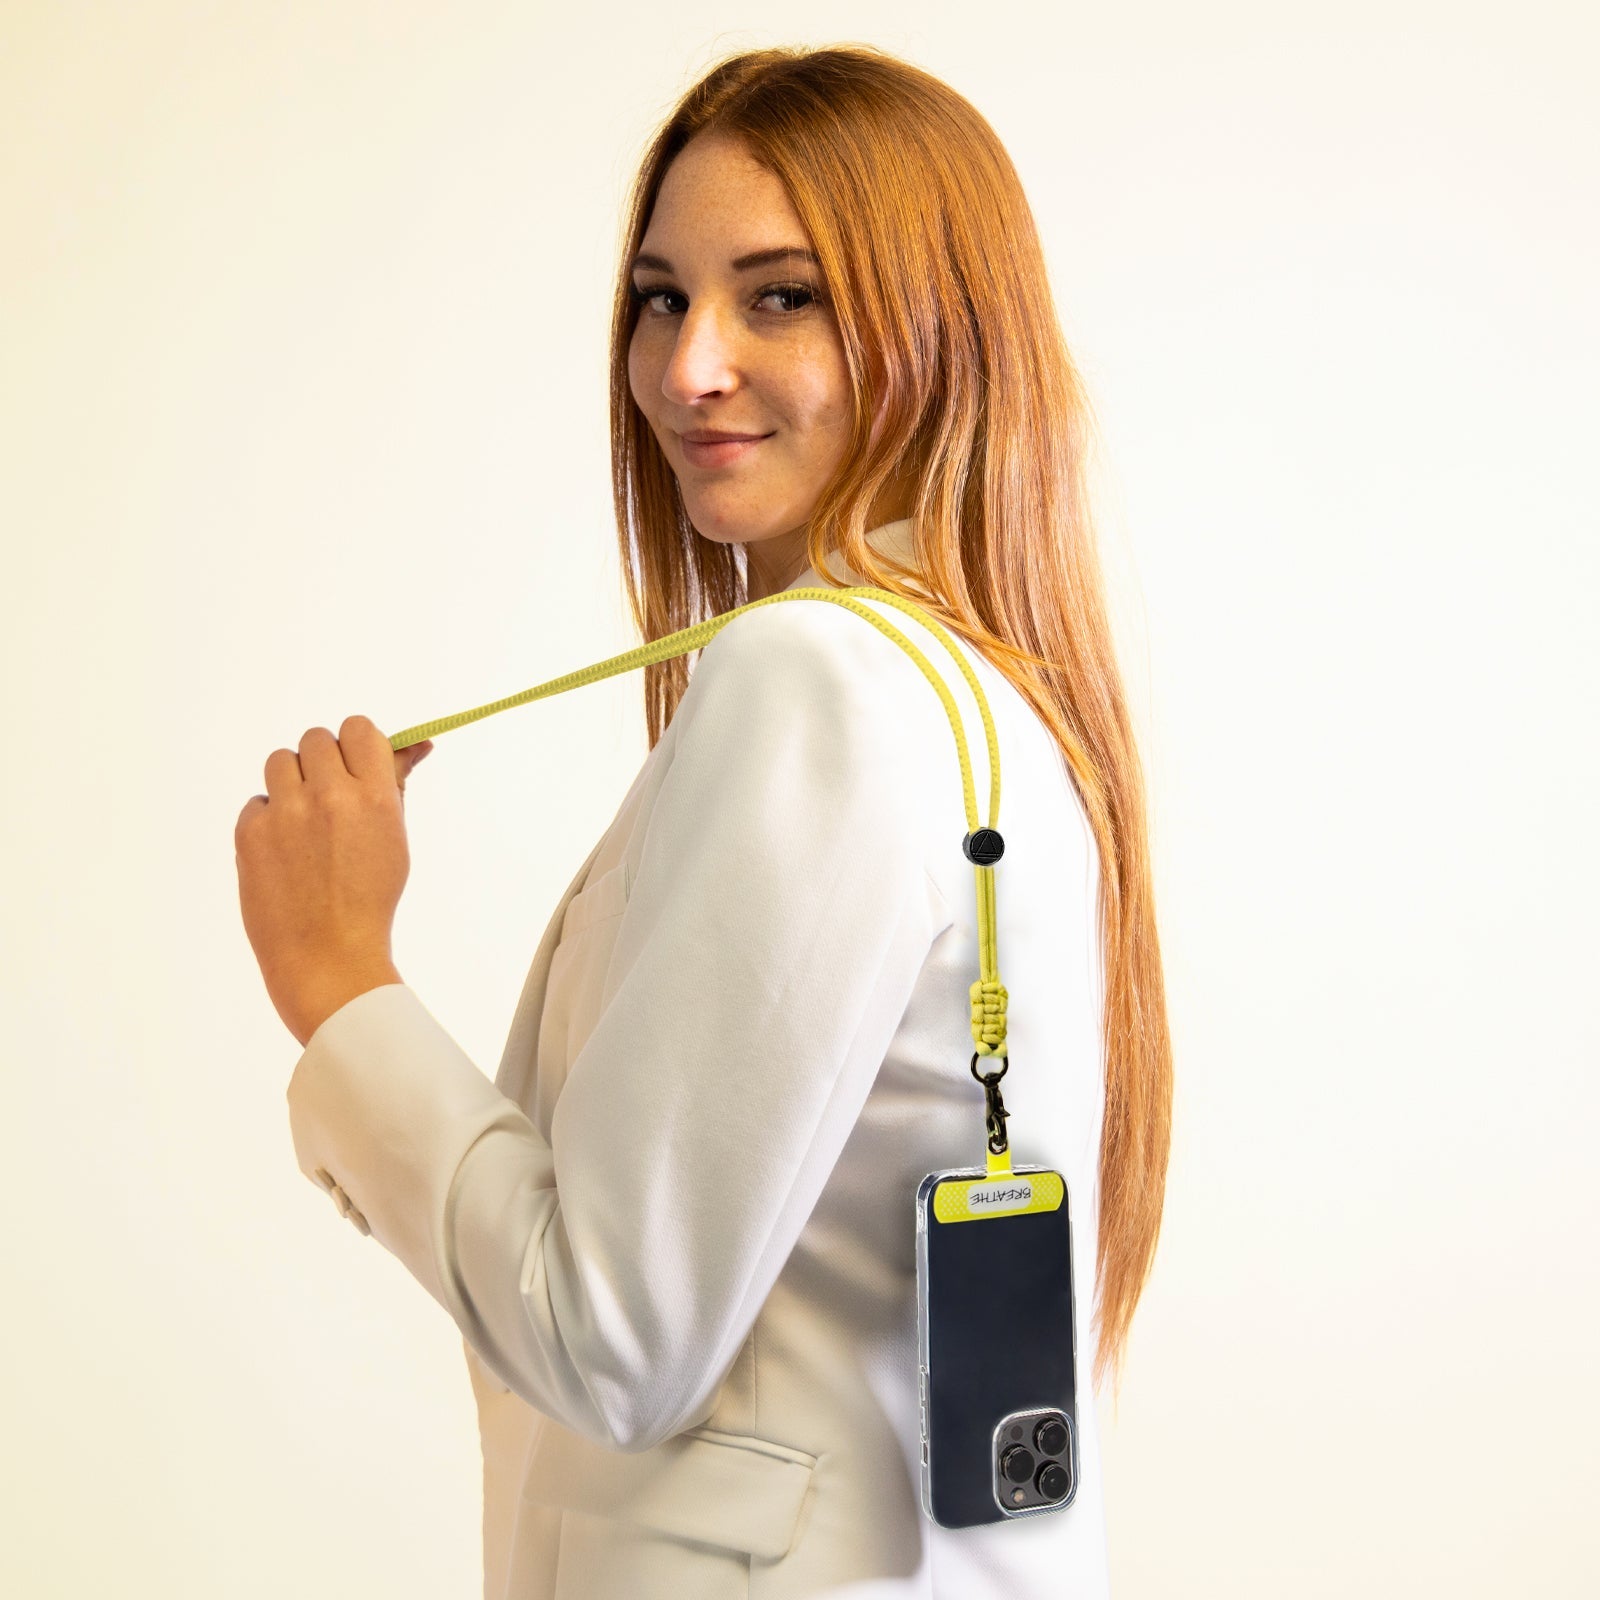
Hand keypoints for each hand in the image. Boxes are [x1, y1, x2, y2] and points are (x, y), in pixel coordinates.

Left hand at [235, 716, 434, 1046]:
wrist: (328, 956)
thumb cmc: (370, 897)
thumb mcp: (395, 838)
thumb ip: (396, 784)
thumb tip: (418, 743)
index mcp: (374, 797)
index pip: (359, 728)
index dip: (357, 744)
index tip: (356, 764)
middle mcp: (329, 797)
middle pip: (317, 739)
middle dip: (324, 763)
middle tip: (330, 799)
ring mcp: (285, 814)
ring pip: (280, 760)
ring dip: (292, 782)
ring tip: (304, 821)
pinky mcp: (250, 833)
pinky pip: (257, 802)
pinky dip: (270, 819)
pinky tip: (286, 853)